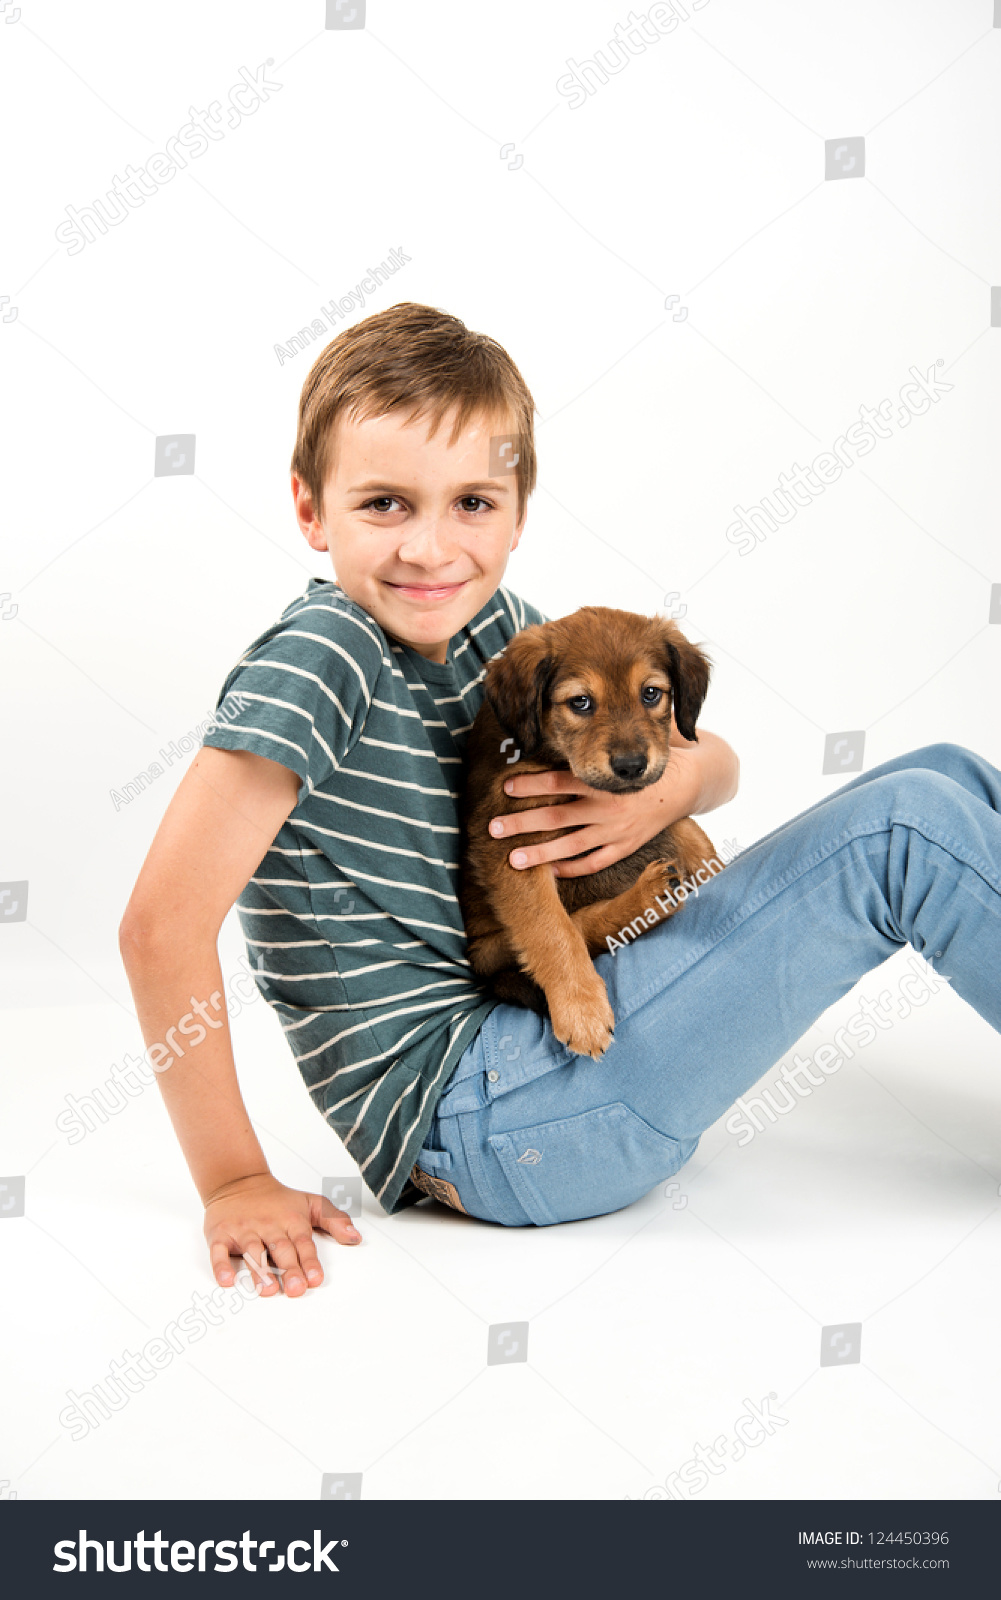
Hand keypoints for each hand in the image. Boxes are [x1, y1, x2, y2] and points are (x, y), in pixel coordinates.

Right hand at [203, 1172, 360, 1299]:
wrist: (239, 1181)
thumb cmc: (278, 1200)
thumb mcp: (311, 1204)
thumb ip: (335, 1220)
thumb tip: (355, 1238)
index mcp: (291, 1221)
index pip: (302, 1243)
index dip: (309, 1261)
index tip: (315, 1278)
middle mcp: (268, 1226)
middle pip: (280, 1249)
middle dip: (288, 1269)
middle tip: (296, 1289)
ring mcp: (243, 1230)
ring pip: (252, 1251)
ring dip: (259, 1271)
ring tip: (267, 1289)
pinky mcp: (220, 1234)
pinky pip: (218, 1251)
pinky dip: (221, 1265)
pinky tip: (227, 1280)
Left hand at [488, 729, 737, 878]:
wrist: (686, 783)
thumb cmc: (646, 755)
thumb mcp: (622, 739)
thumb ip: (594, 730)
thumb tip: (560, 699)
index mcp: (603, 778)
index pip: (559, 781)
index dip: (530, 785)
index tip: (504, 788)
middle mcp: (606, 806)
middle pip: (556, 816)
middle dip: (522, 823)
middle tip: (493, 828)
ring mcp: (615, 831)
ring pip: (571, 845)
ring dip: (540, 852)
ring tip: (512, 859)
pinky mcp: (624, 846)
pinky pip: (595, 862)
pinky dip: (573, 868)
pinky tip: (550, 870)